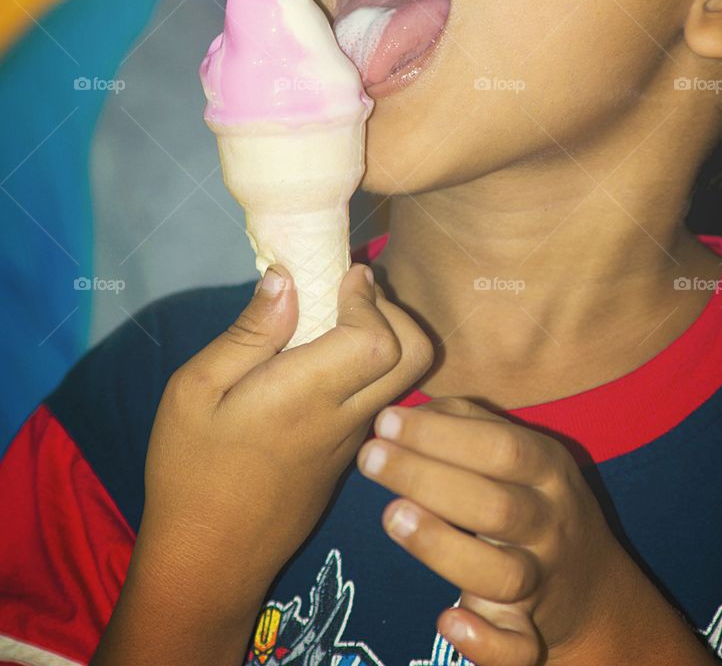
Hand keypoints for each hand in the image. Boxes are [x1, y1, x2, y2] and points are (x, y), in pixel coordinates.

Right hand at [137, 263, 433, 623]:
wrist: (209, 560)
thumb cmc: (191, 469)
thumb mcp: (195, 390)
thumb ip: (249, 333)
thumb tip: (286, 276)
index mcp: (307, 397)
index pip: (379, 338)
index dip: (369, 299)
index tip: (342, 276)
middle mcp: (345, 417)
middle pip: (414, 355)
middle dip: (395, 311)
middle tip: (351, 293)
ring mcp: (354, 440)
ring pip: (406, 379)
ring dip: (389, 337)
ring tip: (339, 319)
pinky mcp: (349, 455)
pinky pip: (385, 400)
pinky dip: (375, 367)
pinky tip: (330, 358)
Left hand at [356, 397, 712, 665]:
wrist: (593, 588)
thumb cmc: (533, 498)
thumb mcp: (520, 452)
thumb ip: (469, 422)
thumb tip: (407, 411)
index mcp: (548, 470)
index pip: (501, 446)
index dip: (442, 434)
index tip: (386, 420)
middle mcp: (550, 525)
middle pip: (497, 505)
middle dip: (429, 479)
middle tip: (370, 457)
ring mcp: (542, 583)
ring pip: (503, 574)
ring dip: (445, 547)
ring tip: (391, 517)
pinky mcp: (532, 636)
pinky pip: (516, 649)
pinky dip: (484, 642)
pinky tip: (446, 620)